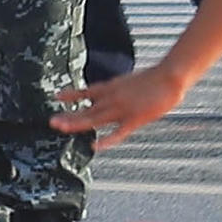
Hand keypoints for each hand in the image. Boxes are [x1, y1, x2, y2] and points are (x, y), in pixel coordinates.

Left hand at [50, 57, 190, 144]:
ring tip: (61, 128)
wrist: (169, 76)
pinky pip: (117, 132)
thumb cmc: (156, 78)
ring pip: (95, 119)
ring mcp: (122, 109)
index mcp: (112, 87)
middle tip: (52, 121)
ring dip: (77, 124)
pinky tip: (94, 145)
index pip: (87, 91)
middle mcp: (112, 98)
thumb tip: (116, 93)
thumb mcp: (132, 81)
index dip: (71, 95)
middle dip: (69, 116)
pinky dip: (106, 140)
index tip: (56, 96)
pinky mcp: (134, 119)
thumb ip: (122, 89)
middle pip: (87, 109)